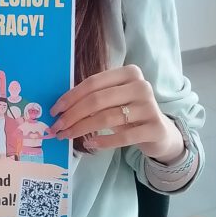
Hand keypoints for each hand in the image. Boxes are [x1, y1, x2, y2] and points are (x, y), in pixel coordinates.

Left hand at [49, 65, 183, 161]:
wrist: (160, 131)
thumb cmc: (130, 112)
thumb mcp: (114, 99)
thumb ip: (94, 96)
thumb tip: (60, 107)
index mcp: (129, 73)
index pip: (93, 83)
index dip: (71, 97)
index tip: (55, 110)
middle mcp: (141, 86)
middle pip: (97, 100)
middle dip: (73, 115)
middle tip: (57, 127)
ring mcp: (149, 107)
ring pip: (107, 118)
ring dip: (82, 129)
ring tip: (68, 136)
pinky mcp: (155, 128)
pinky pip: (123, 136)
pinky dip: (103, 141)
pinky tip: (91, 144)